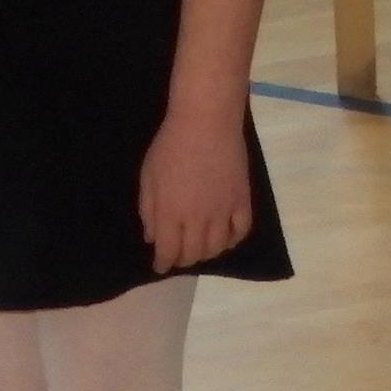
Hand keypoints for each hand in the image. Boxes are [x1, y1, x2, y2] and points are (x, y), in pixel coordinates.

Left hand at [138, 109, 253, 273]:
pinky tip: (225, 240)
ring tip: (199, 251)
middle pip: (193, 253)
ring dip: (207, 254)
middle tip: (178, 258)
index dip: (163, 263)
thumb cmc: (170, 146)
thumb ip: (148, 209)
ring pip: (217, 248)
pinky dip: (232, 241)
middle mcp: (198, 220)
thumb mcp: (148, 176)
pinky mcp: (242, 202)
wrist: (205, 124)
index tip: (160, 267)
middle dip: (183, 260)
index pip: (168, 251)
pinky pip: (241, 232)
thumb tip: (152, 237)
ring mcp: (223, 212)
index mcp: (171, 213)